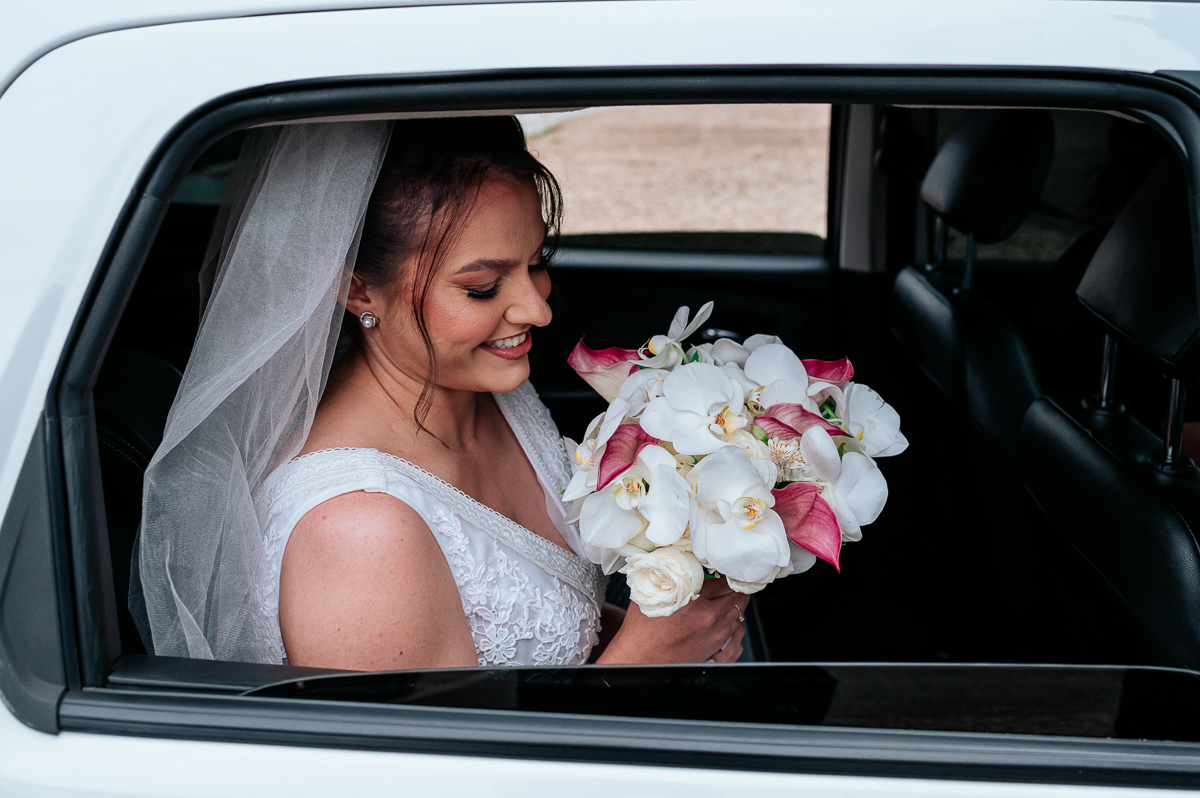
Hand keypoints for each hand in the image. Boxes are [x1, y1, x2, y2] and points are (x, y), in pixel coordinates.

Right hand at [596, 578, 746, 664]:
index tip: (723, 569)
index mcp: (695, 599)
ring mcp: (716, 633)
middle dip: (734, 586)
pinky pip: (735, 628)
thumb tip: (677, 558)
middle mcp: (710, 616)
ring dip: (735, 602)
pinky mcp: (716, 646)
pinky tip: (722, 615)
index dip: (725, 572)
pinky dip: (732, 619)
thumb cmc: (641, 628)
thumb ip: (669, 575)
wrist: (640, 659)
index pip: (725, 579)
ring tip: (727, 597)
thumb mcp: (652, 593)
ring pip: (739, 611)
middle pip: (737, 594)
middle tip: (729, 581)